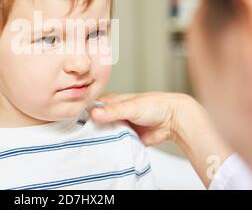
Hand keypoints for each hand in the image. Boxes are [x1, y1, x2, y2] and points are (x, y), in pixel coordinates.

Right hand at [90, 92, 231, 186]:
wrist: (173, 120)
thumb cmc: (155, 105)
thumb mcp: (131, 106)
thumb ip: (113, 111)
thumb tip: (94, 113)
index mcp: (113, 102)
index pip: (93, 107)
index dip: (86, 114)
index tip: (78, 122)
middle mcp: (115, 114)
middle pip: (98, 122)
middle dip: (93, 129)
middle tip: (85, 136)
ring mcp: (121, 126)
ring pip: (106, 134)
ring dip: (103, 138)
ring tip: (93, 144)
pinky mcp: (127, 138)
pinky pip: (116, 144)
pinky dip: (112, 146)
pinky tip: (106, 149)